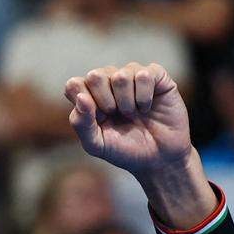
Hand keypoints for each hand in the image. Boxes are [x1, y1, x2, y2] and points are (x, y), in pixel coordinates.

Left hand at [64, 63, 190, 177]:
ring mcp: (131, 75)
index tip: (100, 120)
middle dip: (106, 103)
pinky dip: (145, 98)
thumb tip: (81, 97)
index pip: (74, 85)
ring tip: (134, 114)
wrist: (159, 159)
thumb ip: (81, 124)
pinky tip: (147, 107)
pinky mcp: (154, 74)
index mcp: (90, 95)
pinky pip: (144, 75)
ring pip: (120, 76)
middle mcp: (108, 81)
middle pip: (95, 76)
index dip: (86, 103)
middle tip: (117, 116)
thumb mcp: (97, 145)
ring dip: (128, 103)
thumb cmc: (125, 150)